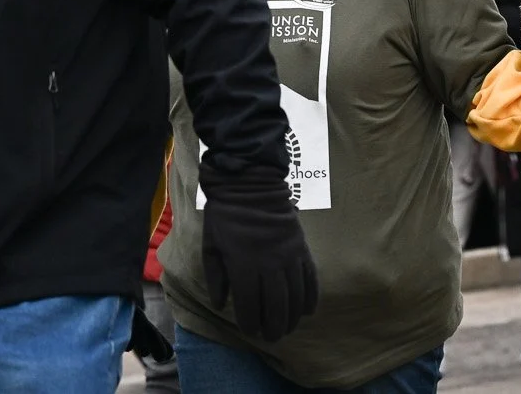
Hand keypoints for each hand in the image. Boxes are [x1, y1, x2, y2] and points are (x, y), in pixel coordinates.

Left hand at [197, 163, 318, 342]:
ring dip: (292, 316)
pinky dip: (311, 296)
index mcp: (242, 264)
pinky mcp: (301, 247)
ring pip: (295, 294)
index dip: (250, 323)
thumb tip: (221, 305)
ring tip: (287, 329)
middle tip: (271, 337)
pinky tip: (308, 310)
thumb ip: (216, 278)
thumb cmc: (225, 216)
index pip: (249, 304)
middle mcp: (268, 263)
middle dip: (273, 326)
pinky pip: (310, 276)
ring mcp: (288, 255)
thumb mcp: (210, 246)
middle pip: (275, 304)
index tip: (250, 332)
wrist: (250, 183)